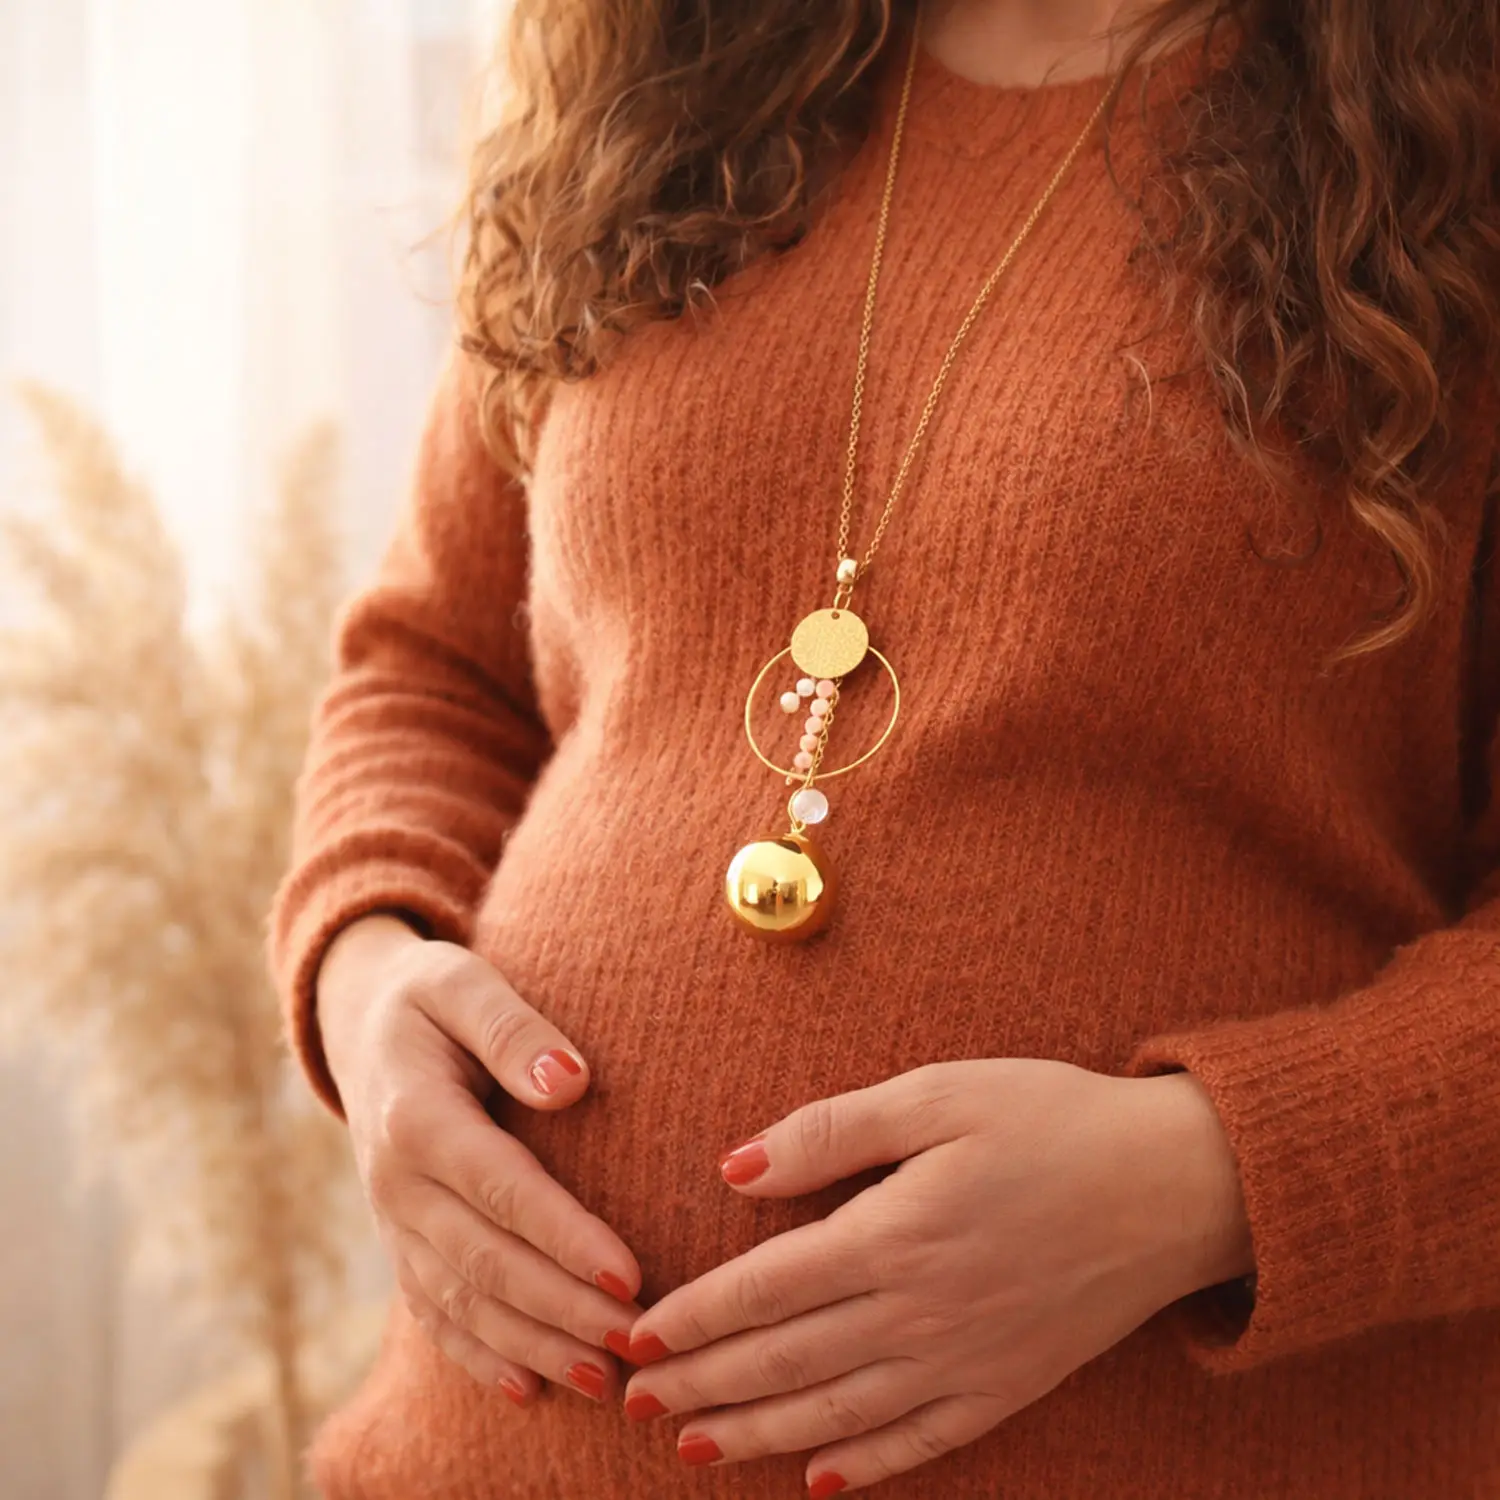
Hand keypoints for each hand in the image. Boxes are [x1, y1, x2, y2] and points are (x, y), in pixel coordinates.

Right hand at [318, 914, 642, 1405]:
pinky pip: (432, 1312)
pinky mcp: (400, 1242)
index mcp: (417, 1118)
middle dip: (562, 1310)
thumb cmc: (428, 995)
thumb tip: (571, 1082)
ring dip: (533, 1346)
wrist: (359, 1021)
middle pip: (486, 1262)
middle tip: (637, 1342)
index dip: (565, 1238)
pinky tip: (527, 1389)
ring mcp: (393, 1221)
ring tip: (603, 1380)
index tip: (629, 1276)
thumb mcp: (462, 981)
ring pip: (463, 1301)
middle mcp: (396, 1183)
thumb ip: (512, 1028)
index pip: (502, 1189)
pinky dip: (477, 1356)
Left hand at [622, 1059, 1251, 1492]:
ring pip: (837, 1415)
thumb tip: (734, 1167)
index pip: (764, 1289)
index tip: (635, 1338)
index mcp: (894, 1234)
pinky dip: (862, 1466)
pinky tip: (819, 1482)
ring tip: (695, 1447)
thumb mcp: (939, 1094)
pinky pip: (921, 1442)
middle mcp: (919, 1312)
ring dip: (756, 1434)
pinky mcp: (1007, 1386)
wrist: (1176, 1183)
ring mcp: (965, 1361)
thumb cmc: (1052, 1119)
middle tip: (633, 1405)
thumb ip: (834, 1130)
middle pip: (785, 1362)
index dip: (693, 1318)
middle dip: (703, 1385)